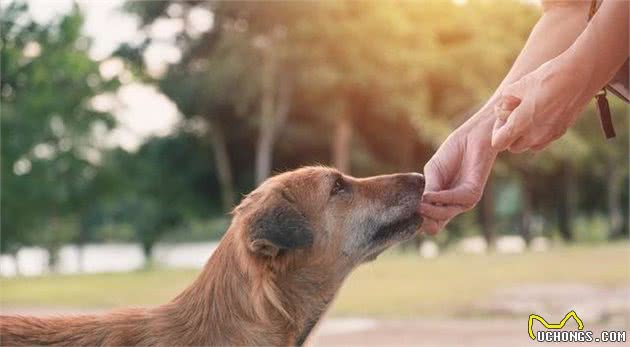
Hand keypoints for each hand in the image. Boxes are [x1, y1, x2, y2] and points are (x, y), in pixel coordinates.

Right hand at [419, 115, 496, 234]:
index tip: (403, 213)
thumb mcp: (433, 174)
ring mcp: (463, 202)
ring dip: (429, 210)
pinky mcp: (473, 193)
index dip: (414, 222)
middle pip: (434, 226)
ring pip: (443, 214)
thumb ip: (428, 190)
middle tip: (410, 211)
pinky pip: (455, 199)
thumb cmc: (451, 154)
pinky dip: (440, 198)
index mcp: (441, 204)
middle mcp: (452, 206)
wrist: (471, 137)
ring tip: (417, 204)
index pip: (426, 223)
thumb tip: (416, 208)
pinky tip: (428, 194)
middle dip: (421, 221)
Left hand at [491, 57, 589, 151]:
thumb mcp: (519, 84)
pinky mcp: (561, 131)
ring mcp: (549, 135)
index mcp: (520, 124)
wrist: (580, 75)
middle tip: (514, 116)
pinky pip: (544, 140)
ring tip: (529, 115)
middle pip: (513, 148)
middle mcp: (534, 135)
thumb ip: (506, 99)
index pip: (498, 144)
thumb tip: (502, 107)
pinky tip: (543, 114)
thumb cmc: (547, 78)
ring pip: (529, 146)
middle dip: (510, 136)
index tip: (502, 118)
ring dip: (525, 136)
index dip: (496, 132)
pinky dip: (539, 133)